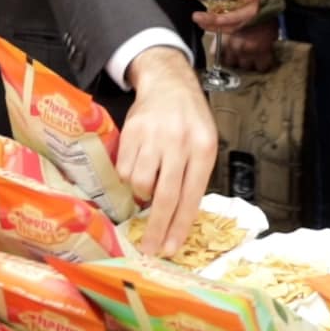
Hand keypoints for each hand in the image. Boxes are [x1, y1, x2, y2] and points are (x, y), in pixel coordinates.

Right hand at [118, 47, 217, 256]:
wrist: (168, 83)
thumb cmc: (190, 120)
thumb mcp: (204, 144)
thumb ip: (194, 177)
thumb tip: (177, 220)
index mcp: (203, 148)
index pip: (192, 196)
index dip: (180, 226)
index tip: (170, 248)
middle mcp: (179, 142)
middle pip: (166, 196)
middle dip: (157, 227)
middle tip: (151, 248)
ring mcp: (154, 136)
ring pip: (141, 184)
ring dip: (142, 192)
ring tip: (150, 179)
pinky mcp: (132, 131)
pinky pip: (125, 169)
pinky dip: (130, 174)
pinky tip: (140, 162)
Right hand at [218, 18, 278, 71]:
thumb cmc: (262, 12)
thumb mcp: (270, 29)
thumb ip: (265, 45)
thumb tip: (264, 52)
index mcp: (260, 49)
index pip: (262, 67)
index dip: (261, 63)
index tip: (261, 59)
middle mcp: (245, 50)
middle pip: (245, 66)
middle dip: (247, 60)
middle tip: (247, 53)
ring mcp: (230, 46)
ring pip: (230, 62)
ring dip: (233, 57)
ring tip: (235, 50)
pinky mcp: (218, 41)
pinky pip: (215, 53)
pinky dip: (218, 52)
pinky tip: (222, 47)